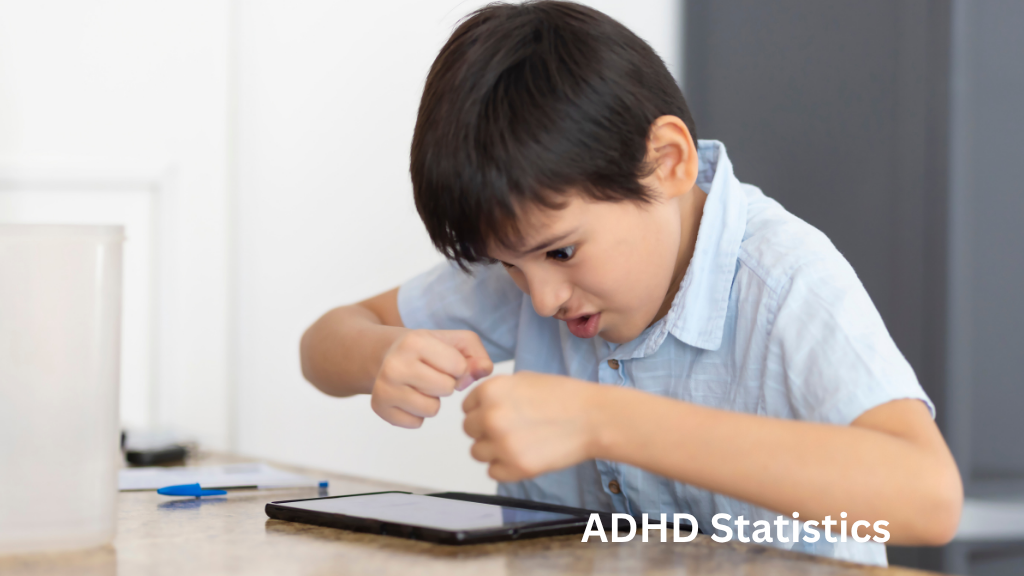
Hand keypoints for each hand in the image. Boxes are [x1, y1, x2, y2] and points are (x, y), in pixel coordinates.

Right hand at [371, 330, 492, 427]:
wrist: (386, 354)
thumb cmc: (427, 349)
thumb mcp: (455, 342)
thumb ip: (477, 355)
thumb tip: (483, 371)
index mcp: (414, 341)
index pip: (459, 368)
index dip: (458, 368)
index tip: (444, 361)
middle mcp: (395, 364)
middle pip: (446, 389)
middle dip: (446, 384)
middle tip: (431, 374)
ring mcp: (384, 387)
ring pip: (431, 409)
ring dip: (433, 400)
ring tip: (421, 385)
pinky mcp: (379, 407)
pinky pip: (415, 423)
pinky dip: (417, 414)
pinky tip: (409, 397)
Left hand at [462, 371, 601, 481]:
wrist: (594, 418)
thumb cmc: (565, 397)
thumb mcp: (525, 379)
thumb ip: (497, 392)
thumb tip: (479, 405)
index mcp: (491, 390)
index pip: (466, 407)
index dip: (481, 411)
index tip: (497, 414)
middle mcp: (491, 416)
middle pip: (469, 430)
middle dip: (486, 430)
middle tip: (511, 429)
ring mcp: (502, 444)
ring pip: (477, 453)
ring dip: (494, 450)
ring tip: (519, 442)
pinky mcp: (516, 468)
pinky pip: (493, 472)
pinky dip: (506, 467)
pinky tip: (525, 454)